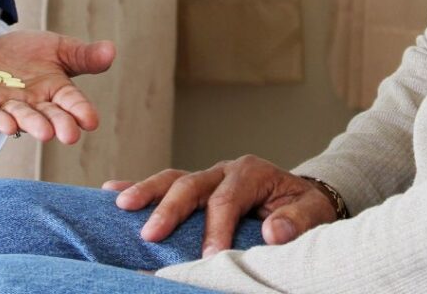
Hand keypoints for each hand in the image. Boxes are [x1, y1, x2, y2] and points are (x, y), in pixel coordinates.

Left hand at [0, 30, 115, 142]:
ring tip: (44, 132)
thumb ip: (82, 54)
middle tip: (69, 135)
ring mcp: (5, 104)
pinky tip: (7, 126)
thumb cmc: (23, 56)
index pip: (71, 101)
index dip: (80, 110)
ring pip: (20, 115)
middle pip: (48, 114)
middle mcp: (32, 103)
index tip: (91, 121)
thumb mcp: (56, 48)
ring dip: (31, 123)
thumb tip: (112, 50)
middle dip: (58, 123)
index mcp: (54, 90)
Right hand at [103, 155, 337, 255]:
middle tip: (151, 234)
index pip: (227, 199)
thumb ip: (297, 222)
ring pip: (172, 178)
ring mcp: (207, 176)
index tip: (210, 256)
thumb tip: (273, 232)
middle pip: (191, 183)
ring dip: (145, 191)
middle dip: (170, 208)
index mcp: (251, 173)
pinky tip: (112, 192)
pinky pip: (166, 184)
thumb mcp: (314, 212)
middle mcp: (224, 170)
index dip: (217, 228)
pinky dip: (139, 186)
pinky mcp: (196, 187)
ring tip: (120, 204)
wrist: (302, 197)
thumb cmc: (306, 208)